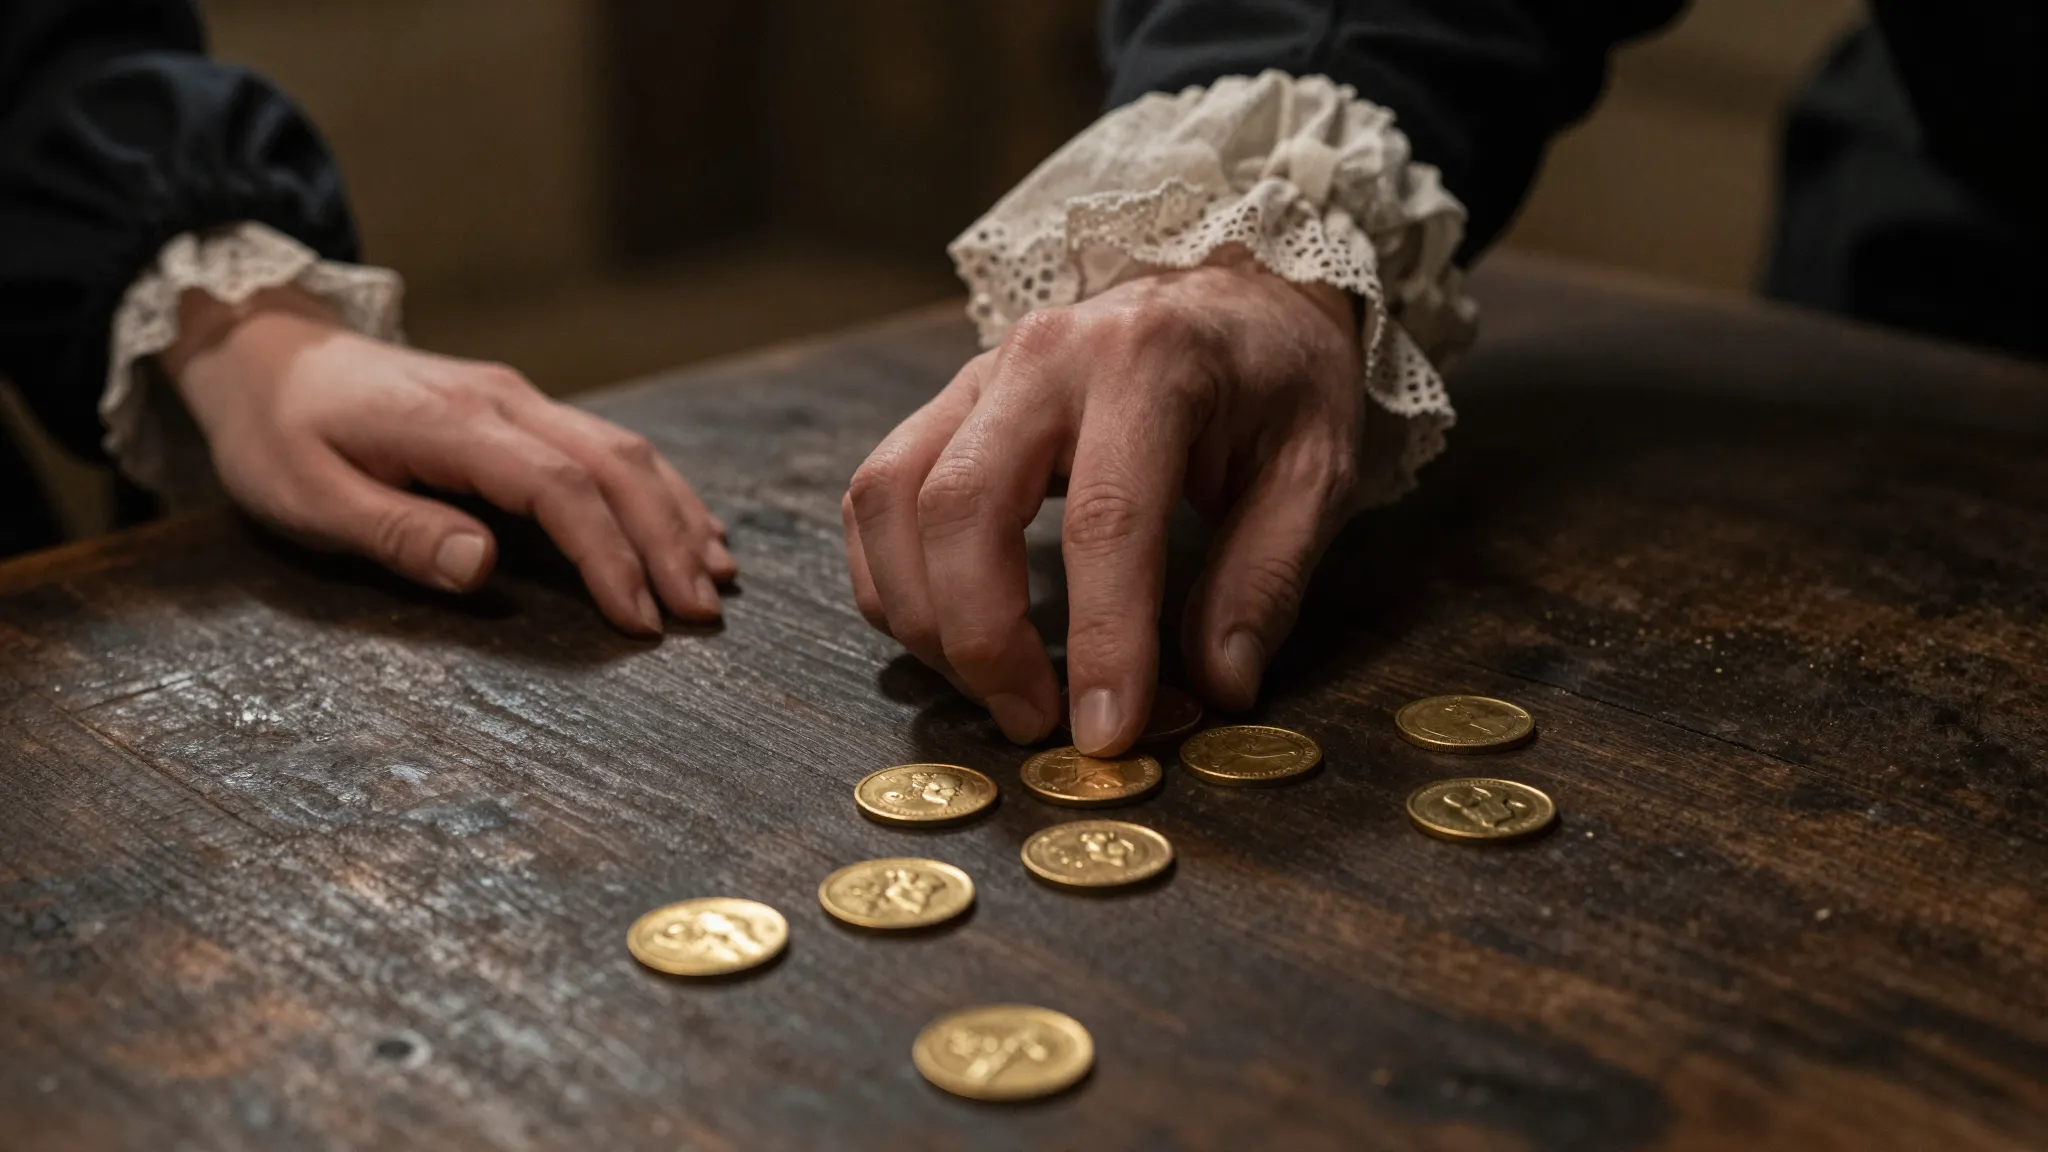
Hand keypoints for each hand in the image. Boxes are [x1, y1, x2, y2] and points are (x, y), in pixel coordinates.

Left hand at [163, 286, 735, 633]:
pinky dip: (659, 490)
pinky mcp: (521, 409)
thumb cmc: (278, 433)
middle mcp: (504, 401)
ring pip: (625, 448)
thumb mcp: (305, 495)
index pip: (560, 487)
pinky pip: (608, 444)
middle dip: (667, 539)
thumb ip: (396, 530)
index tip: (638, 617)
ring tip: (715, 576)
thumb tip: (481, 566)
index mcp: (454, 422)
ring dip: (677, 513)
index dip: (608, 554)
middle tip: (700, 611)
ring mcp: (519, 399)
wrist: (267, 352)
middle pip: (615, 463)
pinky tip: (688, 526)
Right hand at [843, 255, 1363, 754]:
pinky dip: (892, 578)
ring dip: (924, 616)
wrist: (1237, 285)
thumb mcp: (1317, 468)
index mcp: (1151, 362)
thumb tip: (1218, 686)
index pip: (1105, 519)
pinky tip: (948, 632)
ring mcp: (982, 371)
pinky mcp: (950, 400)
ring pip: (892, 498)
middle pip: (961, 506)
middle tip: (1036, 722)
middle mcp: (1046, 354)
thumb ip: (1265, 577)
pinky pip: (878, 494)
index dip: (1101, 640)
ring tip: (992, 686)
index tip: (1106, 731)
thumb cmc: (1280, 376)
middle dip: (982, 638)